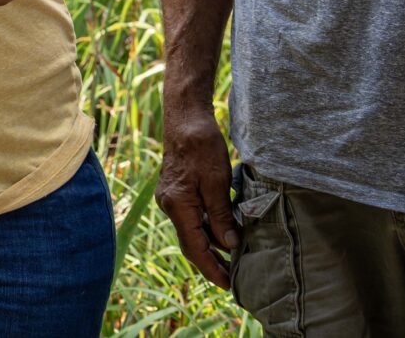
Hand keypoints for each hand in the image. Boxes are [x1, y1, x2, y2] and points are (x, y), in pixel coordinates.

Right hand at [159, 104, 237, 287]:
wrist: (185, 119)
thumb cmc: (201, 146)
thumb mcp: (217, 182)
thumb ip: (221, 215)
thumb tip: (229, 245)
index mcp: (177, 205)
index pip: (194, 248)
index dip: (211, 269)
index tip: (229, 285)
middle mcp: (170, 205)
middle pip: (191, 243)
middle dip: (212, 263)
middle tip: (234, 280)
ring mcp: (172, 198)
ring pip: (193, 231)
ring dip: (212, 246)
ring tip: (235, 261)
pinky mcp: (177, 191)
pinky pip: (193, 218)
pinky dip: (208, 230)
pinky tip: (225, 234)